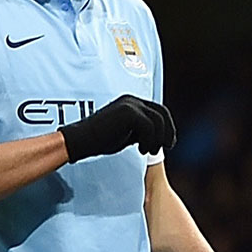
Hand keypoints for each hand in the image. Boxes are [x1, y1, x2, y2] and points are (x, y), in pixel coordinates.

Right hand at [59, 93, 176, 161]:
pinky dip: (149, 140)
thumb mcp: (128, 134)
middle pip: (162, 113)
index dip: (168, 127)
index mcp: (132, 102)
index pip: (159, 111)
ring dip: (157, 139)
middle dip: (168, 132)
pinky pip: (149, 127)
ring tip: (148, 151)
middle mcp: (132, 99)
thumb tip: (162, 137)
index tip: (169, 143)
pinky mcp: (128, 111)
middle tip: (167, 147)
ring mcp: (130, 104)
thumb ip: (143, 131)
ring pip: (158, 121)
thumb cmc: (102, 140)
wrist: (82, 140)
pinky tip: (141, 150)